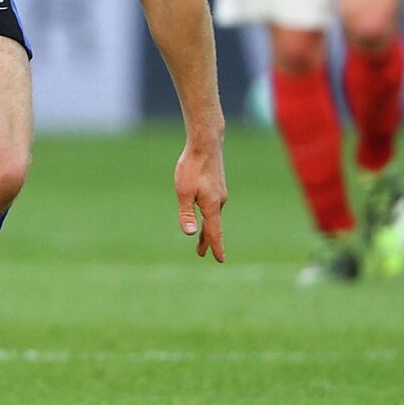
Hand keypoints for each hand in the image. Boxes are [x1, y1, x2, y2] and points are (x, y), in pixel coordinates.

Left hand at [174, 142, 227, 262]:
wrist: (205, 144)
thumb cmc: (192, 167)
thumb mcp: (183, 192)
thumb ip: (186, 213)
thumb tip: (189, 233)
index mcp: (211, 206)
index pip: (214, 232)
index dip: (216, 247)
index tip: (220, 260)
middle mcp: (219, 201)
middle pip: (214, 226)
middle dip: (208, 241)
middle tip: (202, 254)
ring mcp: (220, 193)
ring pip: (214, 216)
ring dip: (209, 228)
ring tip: (202, 238)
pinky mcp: (218, 186)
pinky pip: (214, 206)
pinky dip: (210, 216)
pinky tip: (206, 213)